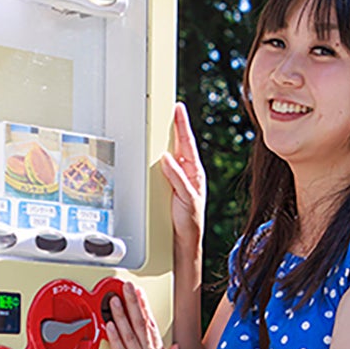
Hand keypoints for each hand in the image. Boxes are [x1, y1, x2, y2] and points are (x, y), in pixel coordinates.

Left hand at [105, 282, 193, 348]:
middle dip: (132, 303)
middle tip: (125, 288)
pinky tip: (109, 326)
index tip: (139, 296)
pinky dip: (114, 339)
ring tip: (113, 301)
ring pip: (129, 334)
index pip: (151, 325)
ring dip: (120, 315)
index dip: (144, 308)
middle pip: (140, 323)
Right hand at [161, 103, 205, 254]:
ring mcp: (177, 178)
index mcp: (194, 173)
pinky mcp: (167, 185)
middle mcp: (187, 173)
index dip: (182, 125)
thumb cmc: (189, 222)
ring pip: (170, 153)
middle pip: (179, 144)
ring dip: (167, 139)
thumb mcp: (186, 198)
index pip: (187, 144)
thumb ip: (177, 178)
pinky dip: (158, 155)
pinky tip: (154, 150)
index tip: (179, 109)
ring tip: (164, 122)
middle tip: (172, 108)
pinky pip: (161, 167)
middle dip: (176, 126)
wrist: (183, 240)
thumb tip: (167, 158)